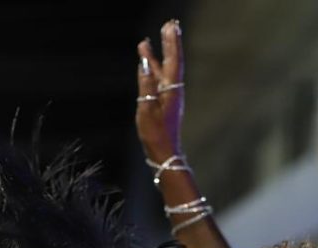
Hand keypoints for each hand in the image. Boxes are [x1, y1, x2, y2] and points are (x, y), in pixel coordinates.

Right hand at [135, 20, 184, 163]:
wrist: (164, 153)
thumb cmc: (155, 134)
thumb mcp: (147, 108)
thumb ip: (146, 84)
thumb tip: (144, 63)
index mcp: (171, 90)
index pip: (172, 61)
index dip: (171, 43)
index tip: (170, 27)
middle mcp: (173, 90)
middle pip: (171, 62)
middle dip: (169, 43)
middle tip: (168, 24)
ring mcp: (168, 97)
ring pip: (163, 71)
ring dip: (158, 55)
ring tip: (147, 41)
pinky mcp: (163, 103)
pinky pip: (158, 80)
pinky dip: (152, 69)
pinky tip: (146, 64)